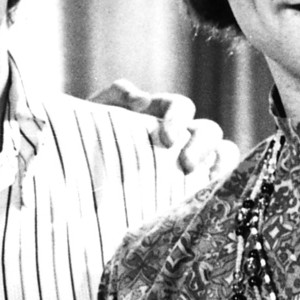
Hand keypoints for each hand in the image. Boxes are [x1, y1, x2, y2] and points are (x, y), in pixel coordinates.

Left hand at [91, 78, 239, 178]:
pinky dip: (218, 189)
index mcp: (160, 114)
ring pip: (222, 155)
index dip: (179, 118)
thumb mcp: (95, 114)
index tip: (168, 139)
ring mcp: (189, 161)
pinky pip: (214, 186)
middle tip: (186, 166)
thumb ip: (115, 96)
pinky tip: (208, 202)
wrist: (77, 172)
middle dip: (202, 146)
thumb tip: (142, 98)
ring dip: (220, 165)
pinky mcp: (189, 188)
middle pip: (209, 132)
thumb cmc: (88, 137)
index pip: (181, 107)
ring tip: (206, 184)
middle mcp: (181, 136)